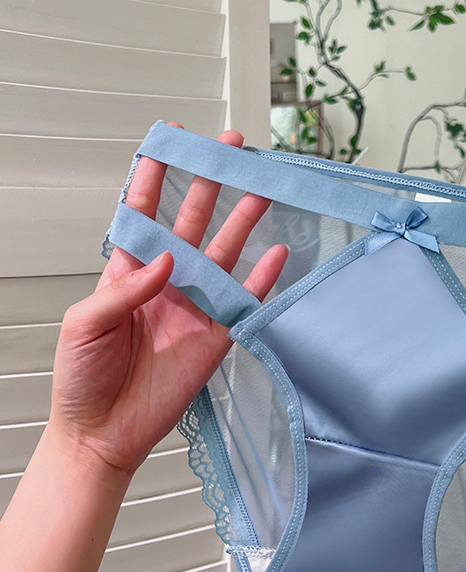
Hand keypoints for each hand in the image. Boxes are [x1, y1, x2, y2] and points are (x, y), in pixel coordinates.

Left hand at [50, 126, 287, 474]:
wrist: (105, 430)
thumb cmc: (82, 377)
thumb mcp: (87, 323)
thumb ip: (127, 289)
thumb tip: (168, 260)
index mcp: (128, 272)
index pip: (143, 212)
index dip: (155, 176)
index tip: (169, 141)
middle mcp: (166, 282)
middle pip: (192, 223)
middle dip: (209, 186)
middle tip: (229, 153)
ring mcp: (194, 306)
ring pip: (223, 254)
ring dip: (242, 222)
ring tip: (261, 191)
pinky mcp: (216, 335)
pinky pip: (243, 299)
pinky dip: (262, 278)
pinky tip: (277, 253)